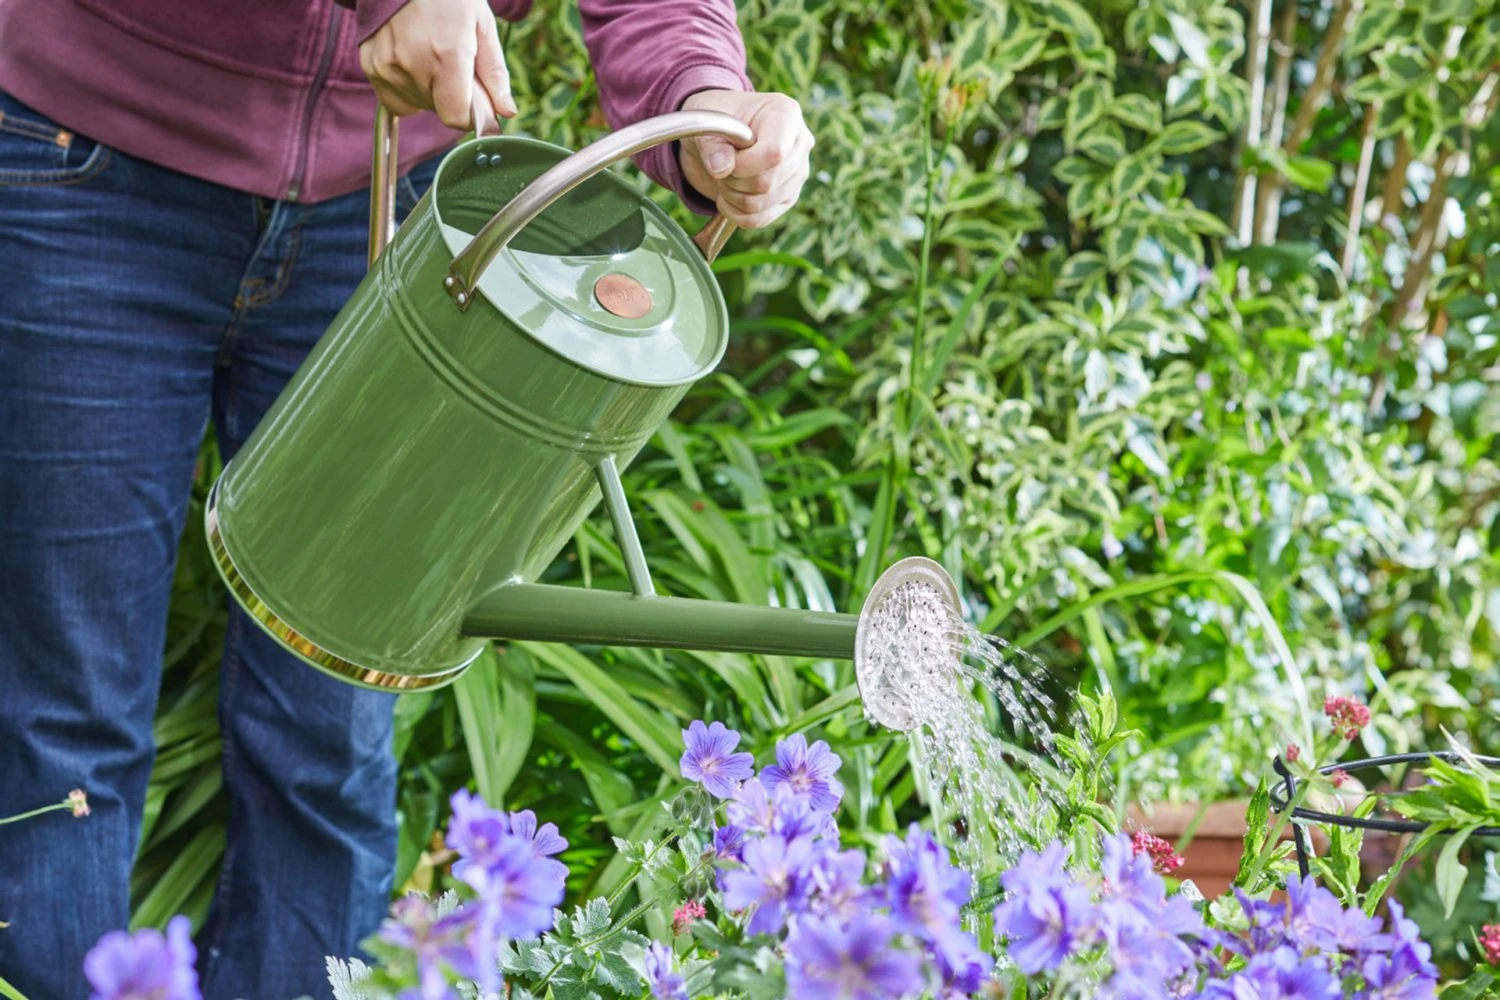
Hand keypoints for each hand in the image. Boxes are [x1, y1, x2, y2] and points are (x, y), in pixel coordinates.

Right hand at [359, 0, 515, 132]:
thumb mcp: (482, 27)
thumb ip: (495, 74)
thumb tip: (507, 112)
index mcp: (448, 57)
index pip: (456, 118)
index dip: (470, 113)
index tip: (474, 96)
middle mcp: (414, 66)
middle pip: (439, 111)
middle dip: (451, 96)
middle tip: (452, 63)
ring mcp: (388, 67)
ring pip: (417, 105)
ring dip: (429, 92)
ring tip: (430, 56)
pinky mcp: (371, 66)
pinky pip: (394, 98)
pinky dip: (407, 88)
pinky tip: (412, 61)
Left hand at [679, 91, 813, 228]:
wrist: (720, 134)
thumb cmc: (718, 119)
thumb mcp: (708, 122)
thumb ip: (713, 144)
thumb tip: (721, 168)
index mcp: (785, 114)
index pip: (774, 154)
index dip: (744, 165)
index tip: (725, 160)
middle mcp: (799, 143)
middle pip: (767, 182)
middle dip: (733, 180)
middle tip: (720, 166)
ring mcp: (798, 173)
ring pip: (762, 203)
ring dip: (732, 196)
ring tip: (724, 177)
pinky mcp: (788, 197)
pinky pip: (761, 219)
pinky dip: (736, 214)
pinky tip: (727, 197)